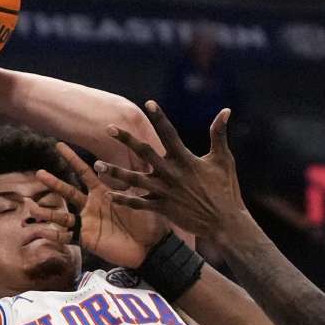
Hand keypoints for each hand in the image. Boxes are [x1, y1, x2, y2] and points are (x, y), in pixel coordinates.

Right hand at [35, 143, 168, 267]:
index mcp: (104, 192)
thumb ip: (128, 181)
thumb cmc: (149, 221)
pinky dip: (52, 235)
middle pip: (67, 192)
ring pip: (61, 216)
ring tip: (31, 207)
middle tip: (38, 173)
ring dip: (46, 212)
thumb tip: (131, 157)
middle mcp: (91, 205)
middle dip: (53, 183)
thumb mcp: (138, 197)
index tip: (59, 145)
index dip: (72, 159)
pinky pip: (66, 237)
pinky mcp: (86, 239)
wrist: (151, 248)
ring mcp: (87, 223)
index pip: (85, 172)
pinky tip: (39, 232)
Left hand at [94, 102, 244, 239]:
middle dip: (126, 139)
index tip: (148, 103)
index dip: (160, 117)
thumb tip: (226, 110)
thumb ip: (219, 134)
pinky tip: (109, 195)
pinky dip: (124, 199)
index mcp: (186, 159)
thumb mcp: (224, 159)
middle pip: (145, 152)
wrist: (225, 222)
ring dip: (115, 171)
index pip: (170, 134)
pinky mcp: (163, 208)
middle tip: (108, 128)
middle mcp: (172, 173)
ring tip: (97, 164)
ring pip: (135, 179)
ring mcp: (166, 192)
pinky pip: (139, 203)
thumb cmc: (226, 189)